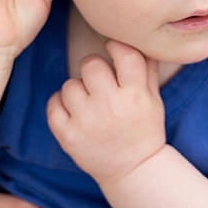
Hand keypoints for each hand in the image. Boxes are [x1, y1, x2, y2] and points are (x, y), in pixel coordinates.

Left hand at [49, 42, 170, 207]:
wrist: (133, 170)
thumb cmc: (143, 129)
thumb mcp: (153, 99)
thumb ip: (146, 68)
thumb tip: (138, 36)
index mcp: (135, 95)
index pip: (124, 54)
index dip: (115, 46)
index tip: (112, 49)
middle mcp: (111, 106)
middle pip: (90, 64)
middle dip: (94, 69)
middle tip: (99, 82)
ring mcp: (87, 122)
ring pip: (69, 85)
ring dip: (77, 90)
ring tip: (88, 104)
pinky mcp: (69, 136)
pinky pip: (53, 104)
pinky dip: (60, 105)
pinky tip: (73, 111)